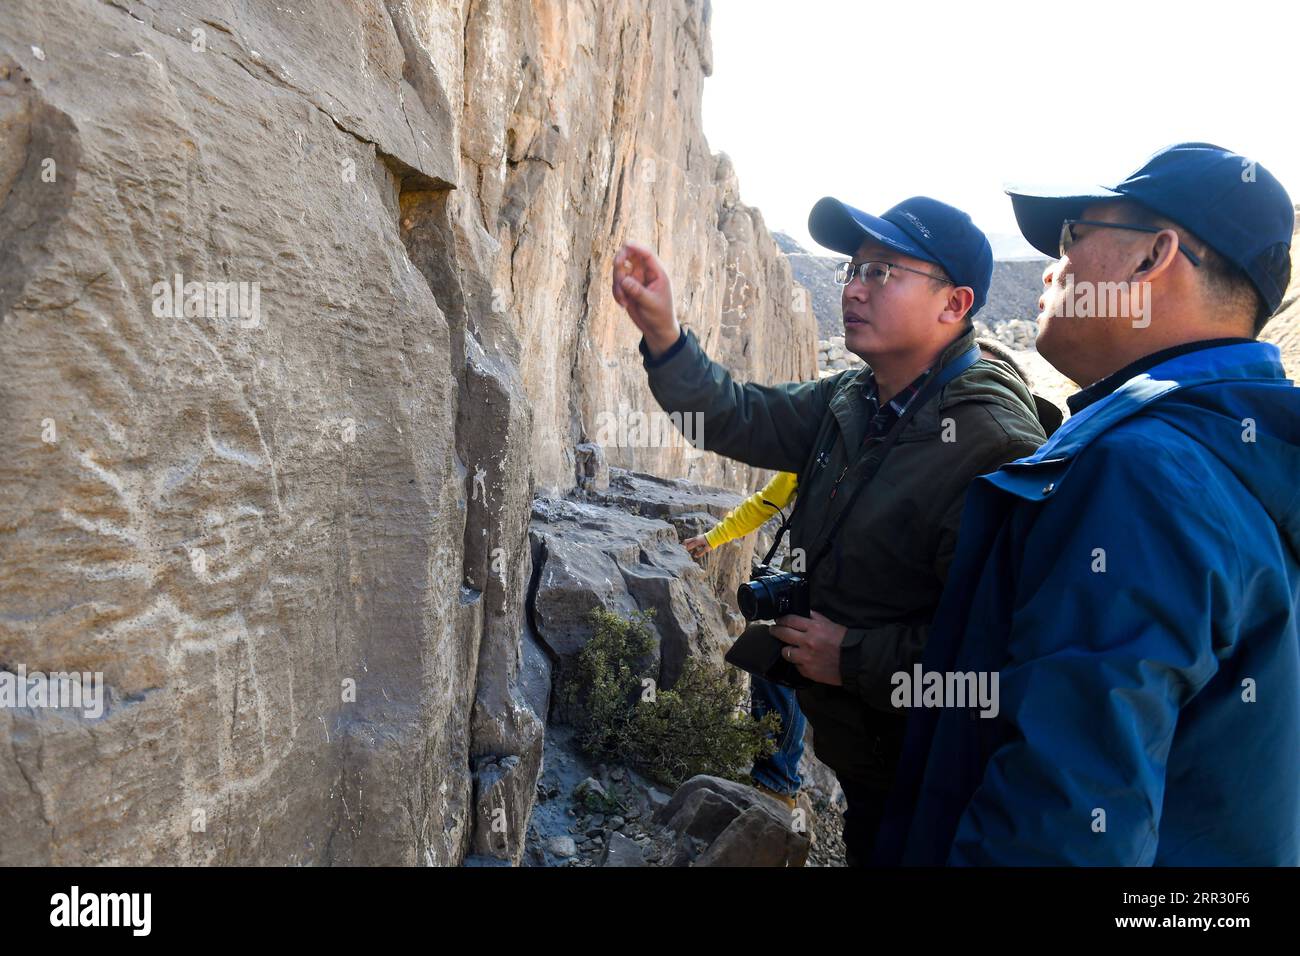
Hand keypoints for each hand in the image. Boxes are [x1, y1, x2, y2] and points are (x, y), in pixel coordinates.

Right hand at [612, 241, 678, 355]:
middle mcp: (645, 273)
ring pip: (619, 272)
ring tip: (624, 301)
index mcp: (657, 273)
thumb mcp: (651, 304)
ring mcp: (635, 280)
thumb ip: (638, 291)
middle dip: (620, 263)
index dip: (636, 247)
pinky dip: (616, 293)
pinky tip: (624, 305)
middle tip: (618, 273)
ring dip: (617, 285)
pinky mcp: (627, 288)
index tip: (626, 244)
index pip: (646, 255)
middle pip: (629, 257)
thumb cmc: (660, 315)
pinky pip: (616, 285)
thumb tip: (624, 280)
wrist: (656, 329)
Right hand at [682, 534, 711, 558]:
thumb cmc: (711, 542)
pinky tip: (693, 547)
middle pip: (686, 541)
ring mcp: (697, 537)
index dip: (685, 549)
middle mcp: (695, 538)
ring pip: (689, 540)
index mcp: (697, 542)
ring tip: (688, 549)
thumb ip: (700, 552)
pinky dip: (691, 543)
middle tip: (683, 550)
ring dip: (687, 544)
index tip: (683, 552)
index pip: (689, 546)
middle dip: (684, 545)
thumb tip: (695, 556)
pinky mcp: (699, 536)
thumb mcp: (706, 549)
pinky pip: (693, 540)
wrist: (715, 536)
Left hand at [771, 610, 846, 685]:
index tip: (778, 621)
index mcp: (814, 628)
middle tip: (774, 631)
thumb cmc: (845, 641)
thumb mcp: (830, 624)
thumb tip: (803, 613)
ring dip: (788, 650)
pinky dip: (799, 663)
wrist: (855, 661)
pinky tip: (805, 661)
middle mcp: (807, 642)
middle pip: (783, 634)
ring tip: (791, 649)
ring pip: (786, 652)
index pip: (790, 620)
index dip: (781, 620)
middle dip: (776, 631)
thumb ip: (814, 618)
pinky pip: (796, 666)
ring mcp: (806, 658)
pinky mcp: (807, 671)